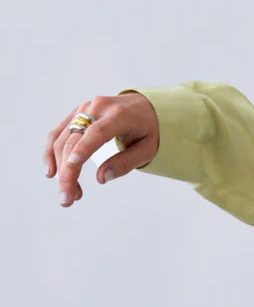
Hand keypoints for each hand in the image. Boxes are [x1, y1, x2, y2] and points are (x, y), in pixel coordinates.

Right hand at [44, 92, 159, 206]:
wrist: (145, 107)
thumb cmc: (148, 130)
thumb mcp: (147, 149)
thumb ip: (125, 163)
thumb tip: (101, 178)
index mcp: (119, 115)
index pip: (96, 133)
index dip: (82, 149)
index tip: (70, 167)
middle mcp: (98, 108)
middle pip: (74, 140)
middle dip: (67, 172)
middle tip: (68, 200)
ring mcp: (84, 109)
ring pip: (62, 138)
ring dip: (60, 168)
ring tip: (71, 193)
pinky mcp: (75, 113)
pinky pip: (58, 133)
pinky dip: (51, 152)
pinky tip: (51, 172)